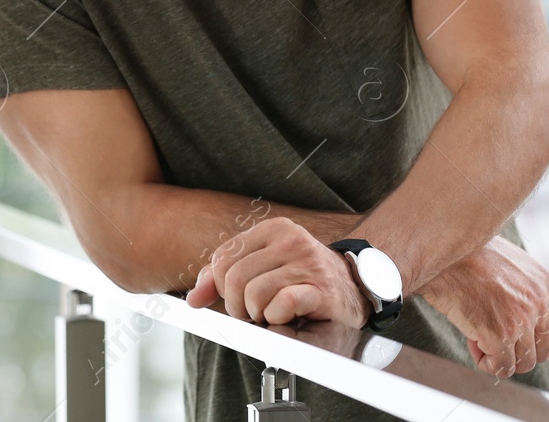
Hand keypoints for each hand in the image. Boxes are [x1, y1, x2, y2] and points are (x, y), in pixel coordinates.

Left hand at [185, 217, 371, 327]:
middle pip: (233, 278)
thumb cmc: (305, 282)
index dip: (221, 287)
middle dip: (237, 306)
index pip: (222, 259)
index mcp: (272, 229)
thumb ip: (224, 280)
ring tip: (274, 315)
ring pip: (254, 293)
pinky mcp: (321, 289)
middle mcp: (290, 239)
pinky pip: (282, 304)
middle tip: (254, 314)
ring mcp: (307, 262)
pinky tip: (289, 316)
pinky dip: (278, 318)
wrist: (355, 289)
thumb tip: (193, 299)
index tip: (237, 299)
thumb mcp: (262, 271)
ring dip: (259, 316)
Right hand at [417, 236, 548, 377]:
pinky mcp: (501, 336)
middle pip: (544, 350)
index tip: (528, 341)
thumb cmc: (466, 254)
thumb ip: (523, 288)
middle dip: (518, 350)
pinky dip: (487, 363)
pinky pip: (502, 368)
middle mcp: (539, 302)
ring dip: (501, 356)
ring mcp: (522, 320)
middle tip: (492, 335)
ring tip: (478, 336)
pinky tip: (472, 343)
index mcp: (544, 283)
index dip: (547, 341)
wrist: (443, 253)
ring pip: (524, 363)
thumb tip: (519, 313)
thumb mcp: (508, 262)